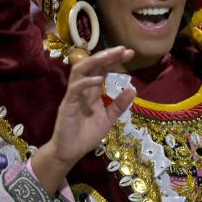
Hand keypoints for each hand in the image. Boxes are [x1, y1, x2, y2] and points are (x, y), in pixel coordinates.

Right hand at [32, 46, 135, 193]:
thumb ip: (118, 105)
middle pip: (92, 65)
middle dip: (107, 55)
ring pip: (80, 70)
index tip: (130, 53)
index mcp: (92, 91)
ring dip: (96, 61)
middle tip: (123, 49)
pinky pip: (75, 89)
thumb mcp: (108, 119)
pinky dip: (86, 82)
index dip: (114, 60)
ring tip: (110, 56)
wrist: (70, 152)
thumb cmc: (86, 135)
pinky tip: (98, 79)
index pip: (102, 69)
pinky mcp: (67, 105)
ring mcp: (73, 95)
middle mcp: (82, 89)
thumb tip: (133, 89)